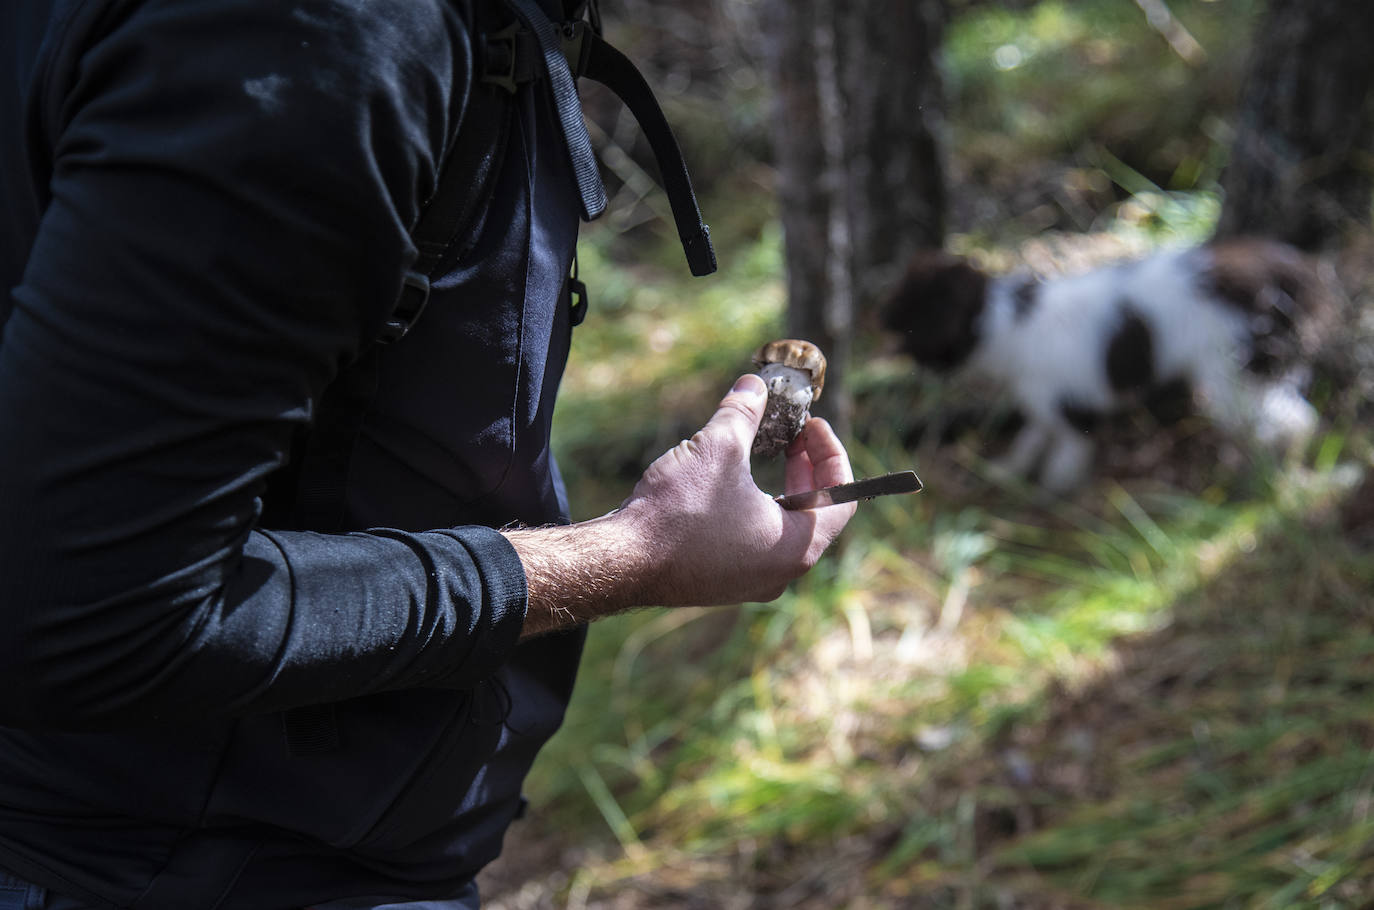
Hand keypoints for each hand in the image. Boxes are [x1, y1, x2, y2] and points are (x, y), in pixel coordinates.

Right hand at [506, 375, 856, 636]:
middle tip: (790, 432)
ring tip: (757, 450)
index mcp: (797, 547)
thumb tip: (755, 385)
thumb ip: (744, 413)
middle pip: (813, 514)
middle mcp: (781, 573)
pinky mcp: (721, 582)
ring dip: (776, 486)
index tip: (811, 426)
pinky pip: (752, 542)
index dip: (831, 455)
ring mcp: (750, 582)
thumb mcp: (717, 448)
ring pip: (780, 528)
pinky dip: (750, 508)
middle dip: (804, 467)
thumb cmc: (678, 510)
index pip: (842, 500)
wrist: (623, 561)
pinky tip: (725, 482)